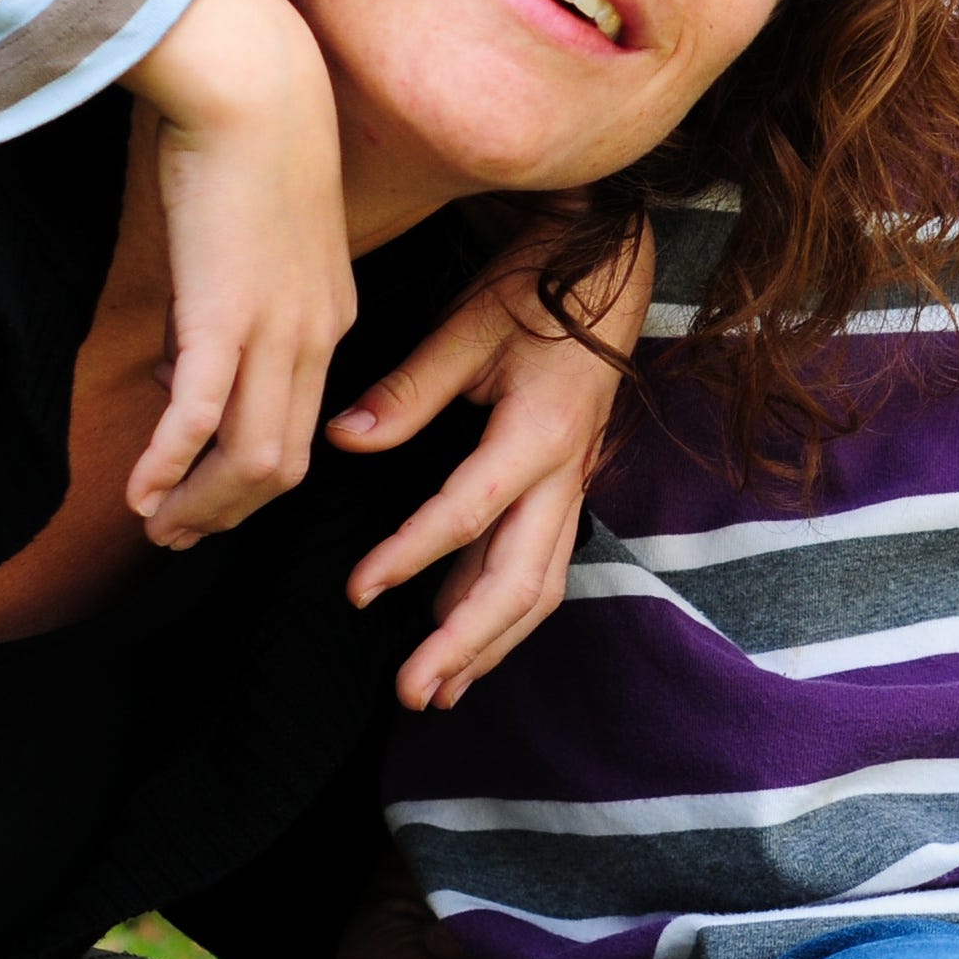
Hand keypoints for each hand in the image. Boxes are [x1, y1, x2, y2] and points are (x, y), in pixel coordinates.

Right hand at [117, 0, 355, 540]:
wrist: (257, 86)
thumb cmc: (248, 146)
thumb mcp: (253, 242)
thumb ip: (230, 306)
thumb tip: (184, 360)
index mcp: (328, 320)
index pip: (299, 428)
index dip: (248, 480)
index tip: (200, 499)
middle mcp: (315, 337)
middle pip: (282, 462)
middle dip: (225, 510)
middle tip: (171, 533)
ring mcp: (276, 330)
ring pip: (255, 457)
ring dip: (198, 501)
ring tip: (151, 520)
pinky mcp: (227, 312)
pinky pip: (202, 415)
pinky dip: (170, 463)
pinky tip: (137, 490)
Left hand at [338, 217, 651, 706]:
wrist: (613, 267)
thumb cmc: (540, 288)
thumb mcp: (470, 324)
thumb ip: (409, 389)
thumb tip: (344, 439)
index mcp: (537, 433)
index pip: (469, 514)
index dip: (410, 557)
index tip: (356, 593)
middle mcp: (563, 474)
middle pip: (522, 581)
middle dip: (466, 644)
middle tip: (412, 691)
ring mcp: (572, 485)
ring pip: (541, 586)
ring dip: (490, 644)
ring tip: (438, 691)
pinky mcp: (566, 487)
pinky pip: (543, 566)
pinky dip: (504, 613)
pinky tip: (462, 640)